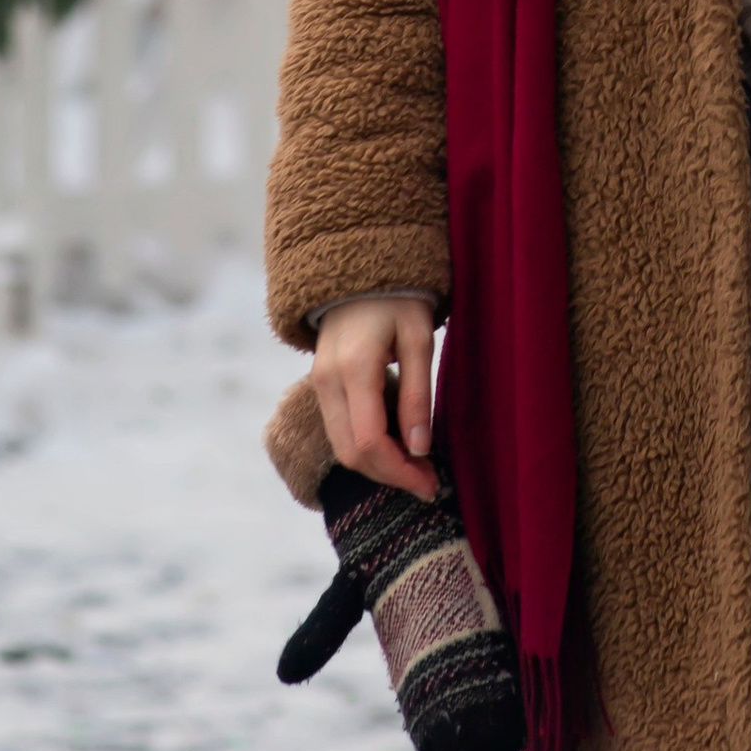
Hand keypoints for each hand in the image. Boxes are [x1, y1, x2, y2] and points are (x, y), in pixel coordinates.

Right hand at [308, 289, 438, 498]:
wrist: (358, 267)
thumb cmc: (398, 297)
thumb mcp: (419, 338)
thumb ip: (418, 394)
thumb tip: (420, 448)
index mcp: (354, 368)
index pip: (369, 442)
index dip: (399, 471)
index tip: (431, 483)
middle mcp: (327, 382)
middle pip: (351, 453)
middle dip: (390, 476)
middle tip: (429, 482)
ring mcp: (319, 384)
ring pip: (341, 447)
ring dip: (378, 465)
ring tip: (417, 467)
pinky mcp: (321, 384)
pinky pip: (340, 429)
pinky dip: (367, 447)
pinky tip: (396, 445)